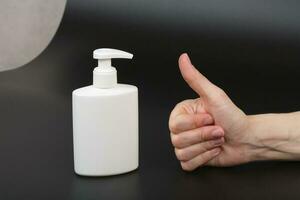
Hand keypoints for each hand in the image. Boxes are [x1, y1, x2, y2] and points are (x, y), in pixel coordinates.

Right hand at [169, 53, 255, 170]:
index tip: (210, 118)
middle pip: (178, 140)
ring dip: (205, 147)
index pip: (175, 124)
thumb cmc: (232, 116)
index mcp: (182, 113)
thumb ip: (195, 78)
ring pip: (182, 152)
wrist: (247, 138)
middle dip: (204, 136)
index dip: (195, 124)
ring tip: (217, 139)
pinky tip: (213, 150)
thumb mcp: (214, 95)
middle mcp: (181, 129)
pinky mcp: (192, 158)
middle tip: (217, 129)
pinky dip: (204, 158)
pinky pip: (187, 164)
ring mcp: (186, 144)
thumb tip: (183, 58)